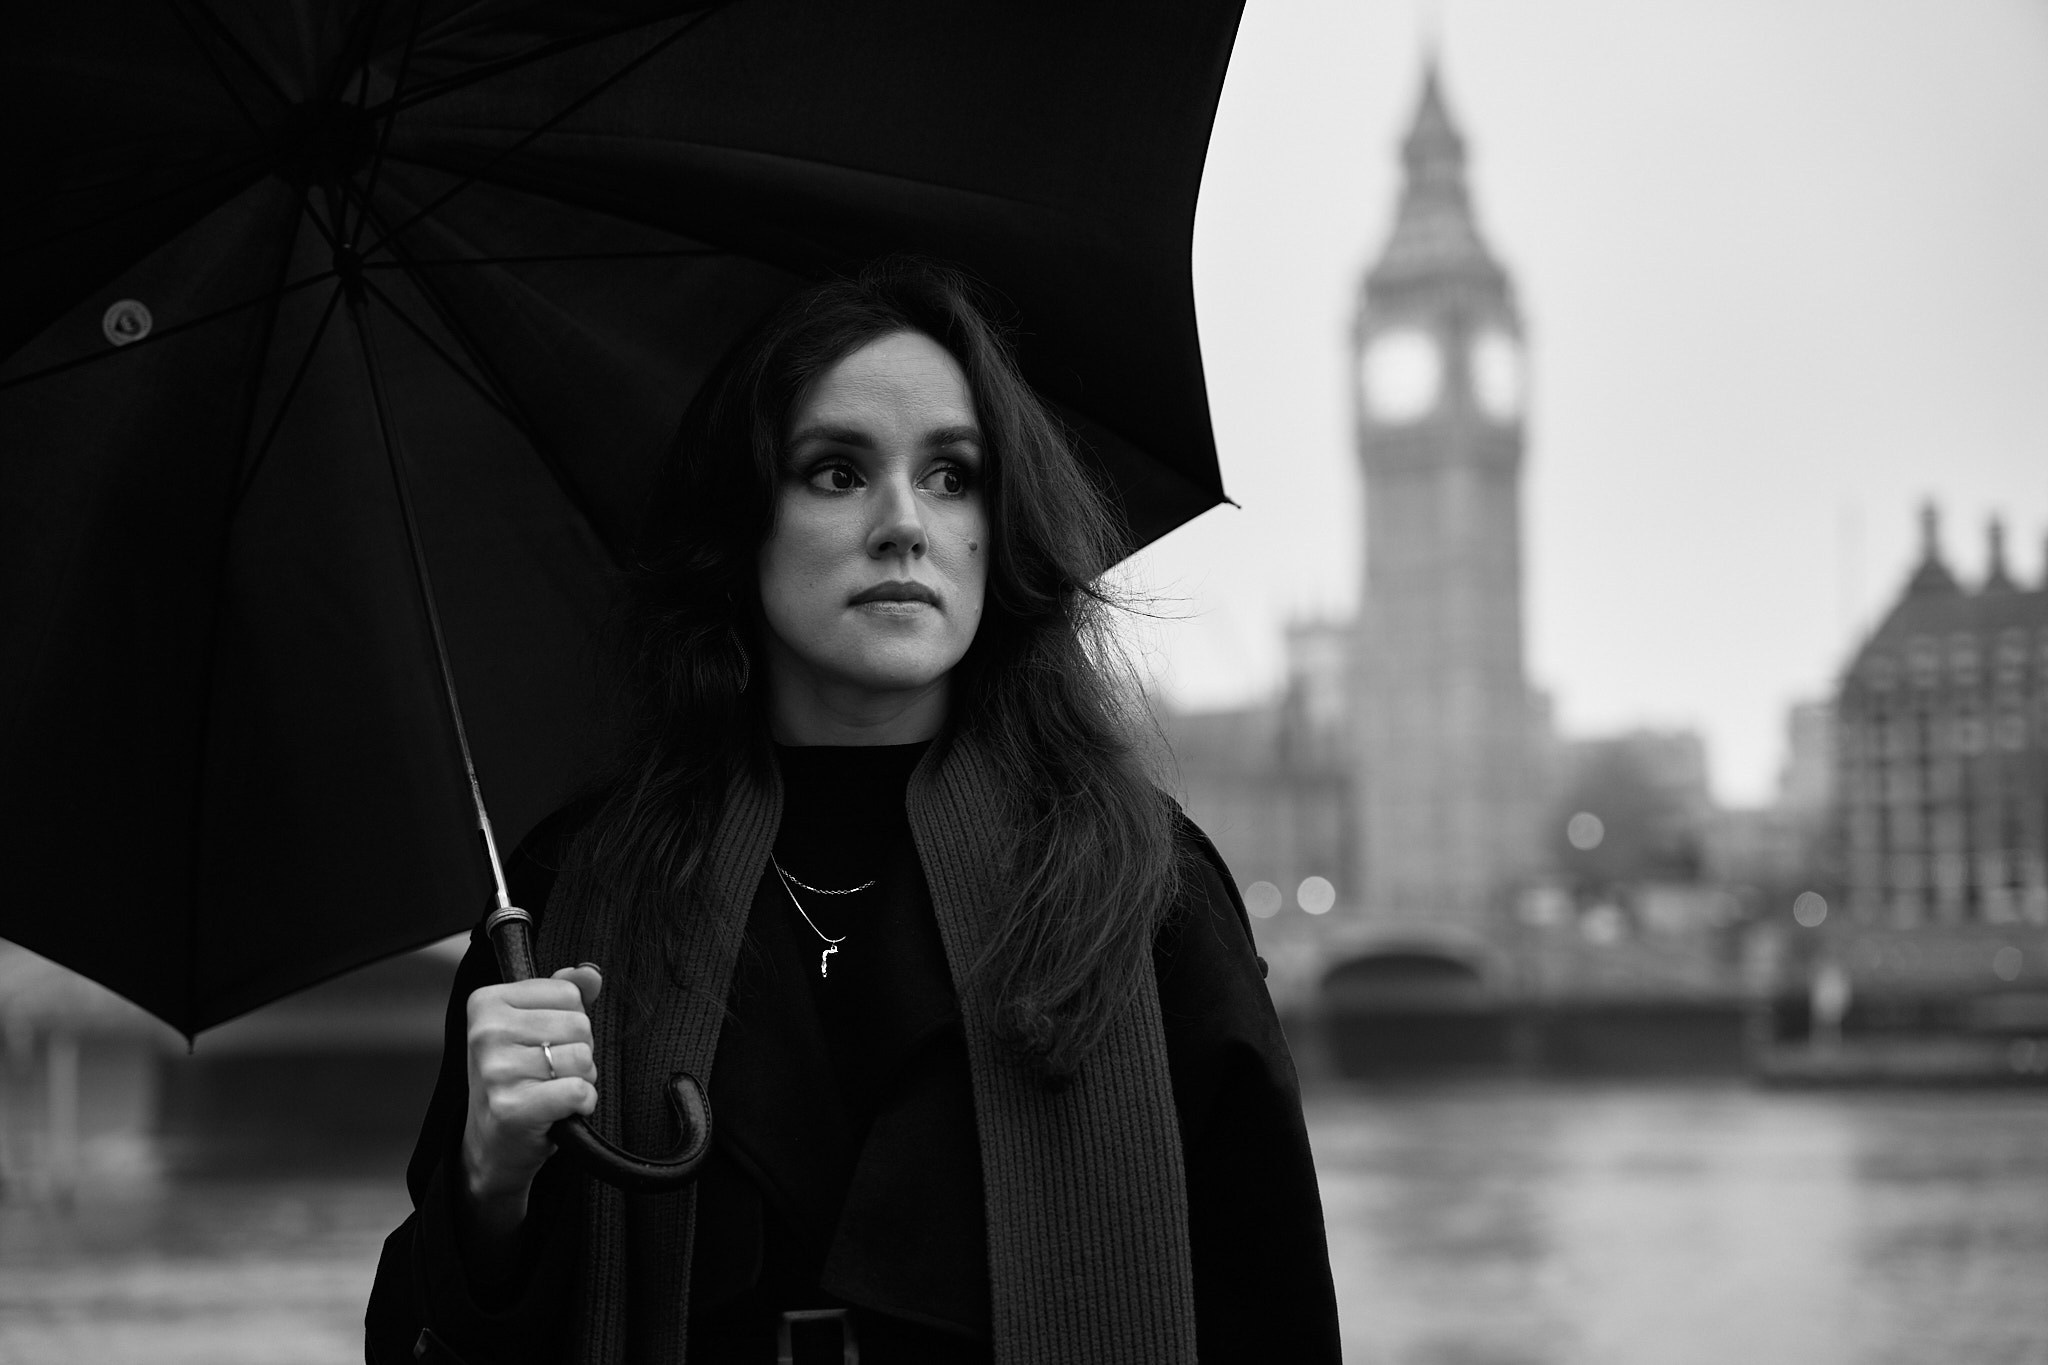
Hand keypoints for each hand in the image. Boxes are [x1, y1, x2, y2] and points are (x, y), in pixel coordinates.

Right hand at [460, 963, 601, 1235]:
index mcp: (486, 1003)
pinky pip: (579, 1091)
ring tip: (551, 1091)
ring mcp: (496, 1071)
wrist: (491, 1145)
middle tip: (549, 1073)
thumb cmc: (515, 1080)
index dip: (569, 1021)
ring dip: (581, 1079)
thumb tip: (590, 973)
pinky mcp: (512, 1108)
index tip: (543, 1043)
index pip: (568, 993)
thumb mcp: (532, 1028)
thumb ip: (563, 994)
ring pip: (583, 1058)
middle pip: (579, 1024)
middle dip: (578, 1051)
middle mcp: (486, 1033)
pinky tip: (560, 1111)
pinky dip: (582, 1103)